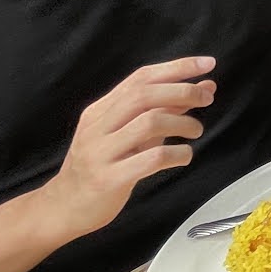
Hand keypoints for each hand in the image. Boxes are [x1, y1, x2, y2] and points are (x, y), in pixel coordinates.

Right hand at [38, 57, 215, 240]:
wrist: (63, 207)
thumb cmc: (102, 167)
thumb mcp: (130, 134)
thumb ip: (165, 110)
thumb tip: (204, 87)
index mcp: (100, 111)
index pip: (140, 78)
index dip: (176, 67)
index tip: (207, 63)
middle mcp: (97, 127)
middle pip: (144, 95)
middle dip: (182, 91)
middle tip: (207, 98)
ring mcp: (100, 152)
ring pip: (148, 123)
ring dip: (182, 123)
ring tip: (196, 130)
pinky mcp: (108, 179)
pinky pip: (150, 159)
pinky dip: (176, 153)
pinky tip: (184, 156)